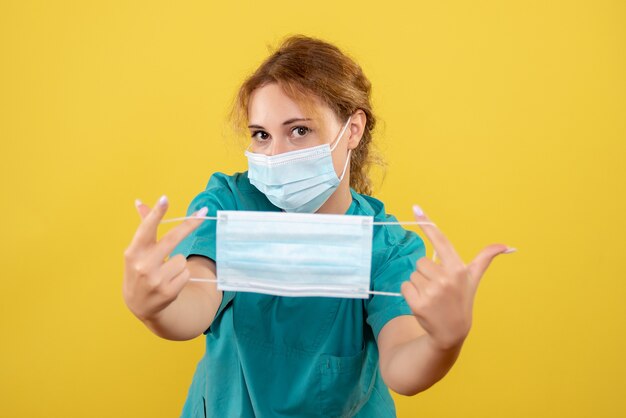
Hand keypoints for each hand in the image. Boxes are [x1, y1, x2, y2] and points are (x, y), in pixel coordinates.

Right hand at [122, 195, 207, 321]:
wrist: (140, 305)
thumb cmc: (139, 270)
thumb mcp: (136, 251)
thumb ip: (144, 227)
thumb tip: (140, 202)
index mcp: (133, 252)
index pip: (146, 229)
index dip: (156, 214)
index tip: (165, 199)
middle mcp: (143, 265)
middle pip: (172, 239)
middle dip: (189, 225)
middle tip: (204, 211)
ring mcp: (155, 280)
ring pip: (181, 259)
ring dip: (178, 264)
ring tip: (165, 272)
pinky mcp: (168, 292)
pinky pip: (186, 273)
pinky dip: (181, 276)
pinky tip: (169, 282)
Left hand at [400, 204, 515, 350]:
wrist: (452, 331)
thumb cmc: (462, 299)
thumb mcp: (473, 278)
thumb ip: (486, 258)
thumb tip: (507, 246)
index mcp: (458, 268)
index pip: (440, 240)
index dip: (427, 223)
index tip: (415, 207)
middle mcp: (445, 279)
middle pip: (421, 261)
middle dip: (427, 272)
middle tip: (438, 286)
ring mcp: (431, 292)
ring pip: (412, 274)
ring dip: (418, 283)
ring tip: (432, 295)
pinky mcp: (418, 303)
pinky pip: (405, 285)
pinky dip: (410, 293)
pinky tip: (423, 302)